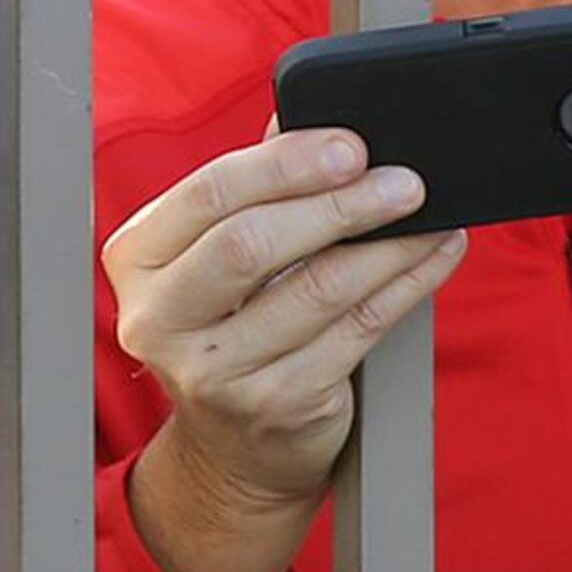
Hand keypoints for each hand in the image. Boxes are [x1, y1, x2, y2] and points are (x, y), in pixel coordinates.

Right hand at [106, 128, 462, 571]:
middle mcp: (161, 320)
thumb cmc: (231, 327)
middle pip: (254, 242)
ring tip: (430, 215)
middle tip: (402, 181)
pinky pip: (357, 331)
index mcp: (138, 259)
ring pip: (318, 289)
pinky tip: (432, 257)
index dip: (287, 162)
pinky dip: (407, 286)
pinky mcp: (276, 405)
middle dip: (340, 203)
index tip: (351, 144)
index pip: (210, 193)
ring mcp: (215, 372)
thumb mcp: (218, 256)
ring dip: (389, 244)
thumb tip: (310, 118)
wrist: (234, 452)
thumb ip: (255, 186)